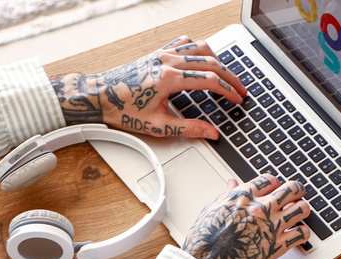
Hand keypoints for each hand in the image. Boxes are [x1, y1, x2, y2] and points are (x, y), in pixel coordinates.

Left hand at [50, 36, 246, 138]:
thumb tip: (211, 133)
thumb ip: (189, 129)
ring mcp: (163, 53)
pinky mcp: (157, 52)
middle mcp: (168, 61)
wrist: (99, 96)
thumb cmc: (123, 110)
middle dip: (230, 77)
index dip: (228, 91)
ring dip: (218, 61)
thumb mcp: (158, 126)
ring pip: (200, 48)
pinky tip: (203, 60)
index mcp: (169, 78)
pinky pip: (184, 43)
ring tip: (226, 76)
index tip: (237, 99)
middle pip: (211, 62)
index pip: (210, 80)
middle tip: (241, 90)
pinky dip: (199, 50)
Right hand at [182, 176, 309, 258]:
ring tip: (299, 212)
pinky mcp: (276, 246)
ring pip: (301, 209)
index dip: (276, 183)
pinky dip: (303, 232)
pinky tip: (298, 233)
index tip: (276, 187)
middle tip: (297, 194)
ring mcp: (270, 227)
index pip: (270, 180)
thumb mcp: (212, 209)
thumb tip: (232, 183)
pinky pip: (301, 235)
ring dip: (303, 209)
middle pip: (291, 189)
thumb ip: (227, 195)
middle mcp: (261, 209)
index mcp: (244, 196)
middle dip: (296, 190)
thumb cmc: (205, 238)